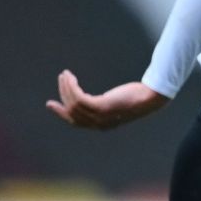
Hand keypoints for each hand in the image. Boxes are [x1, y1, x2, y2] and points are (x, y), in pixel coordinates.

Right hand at [47, 71, 168, 129]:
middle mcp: (98, 124)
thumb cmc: (136, 99)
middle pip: (72, 111)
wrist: (150, 99)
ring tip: (66, 74)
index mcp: (101, 125)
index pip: (75, 122)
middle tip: (61, 78)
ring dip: (66, 87)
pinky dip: (72, 86)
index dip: (61, 113)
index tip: (50, 103)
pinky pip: (79, 97)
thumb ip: (102, 105)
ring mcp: (100, 116)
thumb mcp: (116, 104)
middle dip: (63, 93)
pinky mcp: (102, 106)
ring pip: (74, 103)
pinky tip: (71, 77)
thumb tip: (92, 100)